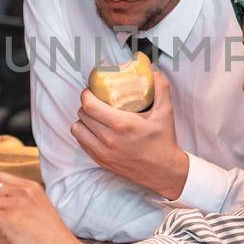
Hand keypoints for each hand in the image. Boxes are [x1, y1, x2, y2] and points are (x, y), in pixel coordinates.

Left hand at [72, 70, 190, 199]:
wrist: (164, 171)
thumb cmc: (163, 142)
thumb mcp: (165, 113)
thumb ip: (161, 88)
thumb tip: (154, 71)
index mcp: (122, 124)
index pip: (89, 105)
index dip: (86, 94)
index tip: (91, 90)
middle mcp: (109, 139)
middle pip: (82, 115)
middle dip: (86, 104)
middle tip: (94, 101)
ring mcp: (103, 152)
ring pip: (77, 130)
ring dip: (82, 120)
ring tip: (92, 116)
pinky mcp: (102, 161)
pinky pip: (82, 143)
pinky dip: (84, 134)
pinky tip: (94, 130)